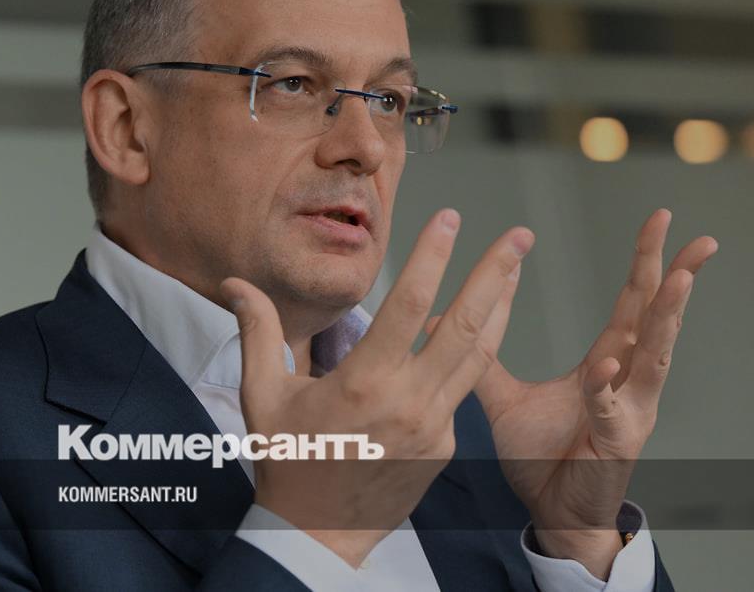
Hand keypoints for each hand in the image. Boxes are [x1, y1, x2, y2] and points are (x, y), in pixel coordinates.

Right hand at [220, 209, 532, 566]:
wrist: (318, 534)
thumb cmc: (286, 463)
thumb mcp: (263, 396)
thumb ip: (257, 332)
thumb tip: (233, 283)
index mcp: (364, 384)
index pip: (410, 305)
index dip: (433, 257)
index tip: (450, 219)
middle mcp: (408, 402)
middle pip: (465, 326)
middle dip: (495, 274)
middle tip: (519, 236)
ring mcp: (434, 427)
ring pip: (478, 356)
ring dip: (501, 308)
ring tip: (515, 268)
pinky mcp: (445, 446)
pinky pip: (460, 392)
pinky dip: (468, 356)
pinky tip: (473, 328)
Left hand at [426, 208, 716, 578]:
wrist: (551, 513)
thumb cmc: (540, 457)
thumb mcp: (505, 399)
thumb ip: (484, 356)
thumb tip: (441, 318)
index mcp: (609, 363)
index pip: (631, 302)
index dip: (645, 261)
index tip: (661, 221)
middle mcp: (629, 381)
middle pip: (656, 318)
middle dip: (677, 275)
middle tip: (697, 237)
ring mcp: (631, 411)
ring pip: (655, 357)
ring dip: (668, 318)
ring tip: (680, 281)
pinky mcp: (618, 443)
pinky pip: (612, 409)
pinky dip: (609, 388)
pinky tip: (606, 366)